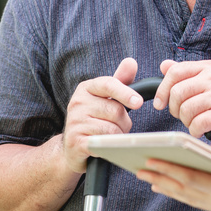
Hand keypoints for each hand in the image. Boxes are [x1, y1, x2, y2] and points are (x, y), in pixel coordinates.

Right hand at [62, 57, 142, 172]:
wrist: (71, 148)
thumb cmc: (94, 119)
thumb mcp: (106, 98)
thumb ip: (120, 81)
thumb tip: (131, 62)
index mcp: (86, 88)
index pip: (109, 84)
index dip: (126, 93)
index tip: (139, 103)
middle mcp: (77, 102)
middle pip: (116, 110)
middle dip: (124, 121)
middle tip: (119, 126)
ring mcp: (74, 122)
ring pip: (112, 128)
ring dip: (118, 135)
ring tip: (111, 137)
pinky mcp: (75, 141)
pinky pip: (104, 142)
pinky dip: (110, 146)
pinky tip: (105, 146)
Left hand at [138, 138, 210, 210]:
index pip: (192, 178)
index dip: (170, 168)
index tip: (151, 159)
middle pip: (184, 189)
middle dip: (160, 178)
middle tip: (138, 168)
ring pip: (188, 197)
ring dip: (168, 187)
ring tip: (150, 178)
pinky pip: (197, 201)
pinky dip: (183, 193)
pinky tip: (178, 188)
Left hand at [154, 60, 210, 143]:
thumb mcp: (206, 85)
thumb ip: (186, 75)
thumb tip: (164, 65)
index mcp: (210, 67)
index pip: (176, 71)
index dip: (162, 89)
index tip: (160, 104)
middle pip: (177, 92)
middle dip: (175, 110)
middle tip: (185, 116)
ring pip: (185, 110)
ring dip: (187, 122)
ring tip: (198, 122)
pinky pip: (196, 123)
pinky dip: (196, 131)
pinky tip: (205, 130)